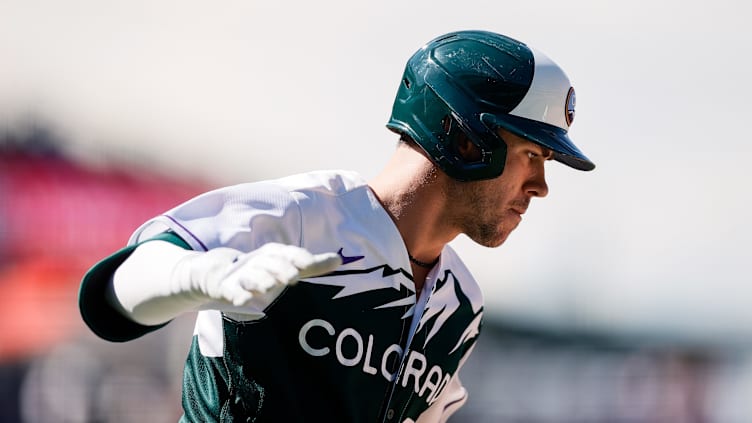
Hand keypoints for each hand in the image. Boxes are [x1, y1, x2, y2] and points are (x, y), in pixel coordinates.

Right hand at [178, 243, 341, 306]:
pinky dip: (238, 295)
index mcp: (272, 254)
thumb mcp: (286, 265)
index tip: (308, 263)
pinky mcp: (225, 287)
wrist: (216, 273)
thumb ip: (313, 265)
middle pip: (269, 263)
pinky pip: (231, 291)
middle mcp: (257, 261)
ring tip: (269, 287)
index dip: (297, 257)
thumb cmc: (260, 269)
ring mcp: (240, 274)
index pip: (286, 252)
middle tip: (292, 276)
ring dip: (260, 280)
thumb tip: (340, 260)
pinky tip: (244, 301)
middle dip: (280, 268)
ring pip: (251, 277)